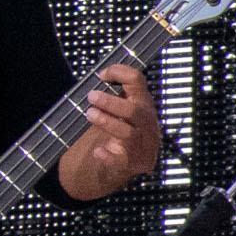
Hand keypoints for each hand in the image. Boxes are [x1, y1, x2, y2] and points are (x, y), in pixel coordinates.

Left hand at [62, 64, 160, 198]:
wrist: (132, 162)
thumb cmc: (125, 129)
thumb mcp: (125, 109)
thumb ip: (117, 94)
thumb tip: (99, 76)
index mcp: (143, 104)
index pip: (137, 81)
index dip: (119, 73)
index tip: (101, 75)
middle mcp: (146, 122)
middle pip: (133, 110)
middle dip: (110, 102)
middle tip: (91, 97)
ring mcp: (142, 143)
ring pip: (126, 132)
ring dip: (106, 122)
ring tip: (89, 115)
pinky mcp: (133, 162)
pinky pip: (120, 159)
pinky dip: (107, 155)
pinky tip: (98, 151)